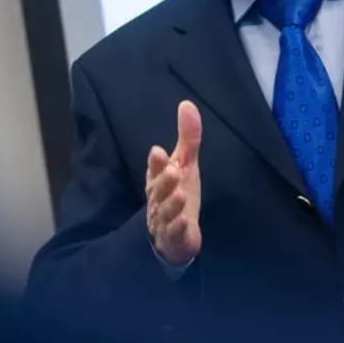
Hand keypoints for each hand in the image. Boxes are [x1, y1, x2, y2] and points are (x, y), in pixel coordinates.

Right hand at [145, 100, 202, 264]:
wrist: (176, 236)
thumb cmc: (178, 194)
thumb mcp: (186, 164)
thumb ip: (188, 137)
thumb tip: (187, 104)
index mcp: (158, 180)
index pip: (155, 170)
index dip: (157, 163)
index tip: (159, 152)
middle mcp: (158, 199)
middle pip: (158, 190)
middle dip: (164, 181)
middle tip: (173, 170)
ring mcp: (163, 220)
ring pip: (164, 212)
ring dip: (171, 204)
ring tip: (180, 194)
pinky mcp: (172, 238)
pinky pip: (173, 233)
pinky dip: (177, 228)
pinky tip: (184, 222)